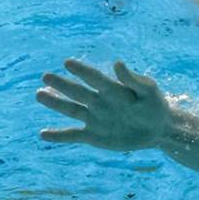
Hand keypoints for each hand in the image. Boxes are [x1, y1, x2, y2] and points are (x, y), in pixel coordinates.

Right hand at [36, 59, 171, 151]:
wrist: (159, 129)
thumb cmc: (154, 105)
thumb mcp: (149, 91)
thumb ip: (133, 80)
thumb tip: (118, 63)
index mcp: (112, 89)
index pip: (95, 78)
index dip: (83, 71)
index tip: (68, 62)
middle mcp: (99, 102)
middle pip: (78, 92)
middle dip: (62, 85)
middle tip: (46, 76)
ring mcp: (94, 118)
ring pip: (71, 110)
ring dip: (55, 103)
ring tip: (39, 94)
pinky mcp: (93, 135)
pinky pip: (73, 135)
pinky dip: (59, 136)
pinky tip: (43, 134)